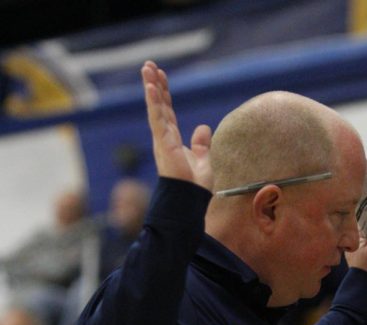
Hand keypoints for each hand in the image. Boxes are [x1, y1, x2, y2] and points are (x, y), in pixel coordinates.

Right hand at [142, 60, 213, 191]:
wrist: (190, 200)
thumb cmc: (194, 187)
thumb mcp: (203, 160)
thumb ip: (201, 144)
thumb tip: (204, 127)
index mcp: (172, 141)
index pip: (167, 112)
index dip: (164, 94)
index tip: (162, 77)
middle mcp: (164, 138)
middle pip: (158, 106)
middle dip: (154, 85)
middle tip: (149, 65)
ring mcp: (162, 140)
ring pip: (155, 108)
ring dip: (151, 87)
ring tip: (147, 67)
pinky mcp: (163, 143)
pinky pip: (157, 118)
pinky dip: (154, 102)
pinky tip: (150, 87)